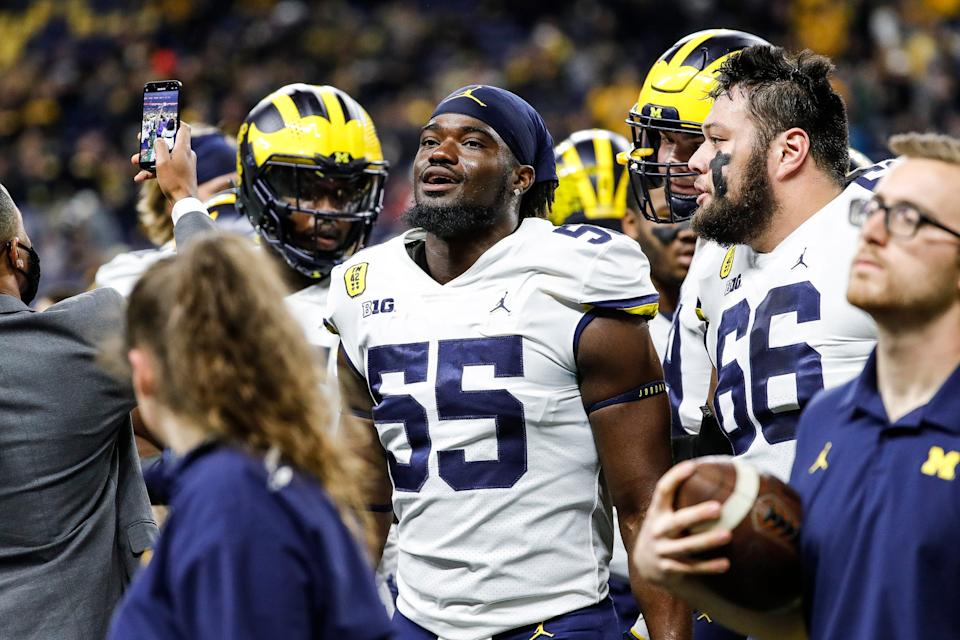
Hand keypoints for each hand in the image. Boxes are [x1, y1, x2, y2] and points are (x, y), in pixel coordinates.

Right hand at [130, 123, 197, 203]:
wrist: (184, 202)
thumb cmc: (174, 181)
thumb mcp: (162, 162)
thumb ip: (159, 147)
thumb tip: (158, 139)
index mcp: (184, 148)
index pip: (184, 128)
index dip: (174, 122)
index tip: (163, 120)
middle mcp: (186, 154)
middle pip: (169, 142)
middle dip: (153, 142)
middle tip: (141, 140)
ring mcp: (184, 164)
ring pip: (165, 156)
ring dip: (149, 158)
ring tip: (135, 161)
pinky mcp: (180, 174)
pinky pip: (166, 168)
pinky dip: (154, 171)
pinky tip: (139, 177)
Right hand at [632, 460, 732, 589]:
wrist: (644, 564)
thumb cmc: (664, 530)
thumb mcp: (664, 514)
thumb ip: (681, 500)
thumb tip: (714, 474)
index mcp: (657, 512)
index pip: (663, 490)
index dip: (675, 477)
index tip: (692, 466)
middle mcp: (657, 530)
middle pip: (678, 521)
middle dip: (697, 514)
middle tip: (718, 508)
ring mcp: (662, 550)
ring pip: (686, 547)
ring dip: (707, 541)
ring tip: (727, 535)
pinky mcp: (668, 569)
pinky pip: (691, 568)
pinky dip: (708, 567)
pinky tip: (725, 564)